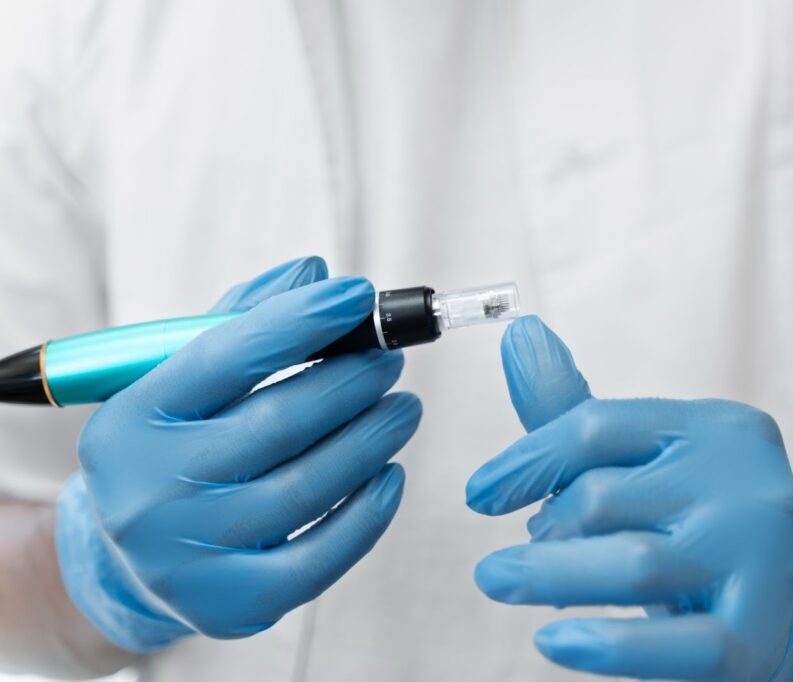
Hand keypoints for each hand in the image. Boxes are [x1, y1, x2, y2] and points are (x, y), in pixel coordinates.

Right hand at [55, 257, 420, 650]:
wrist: (130, 558)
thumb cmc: (174, 448)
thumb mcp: (184, 381)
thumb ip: (245, 320)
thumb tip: (314, 273)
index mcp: (131, 419)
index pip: (225, 355)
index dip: (300, 319)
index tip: (359, 294)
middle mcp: (147, 490)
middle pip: (277, 422)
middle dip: (352, 382)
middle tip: (393, 361)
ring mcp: (186, 555)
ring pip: (308, 486)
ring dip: (372, 439)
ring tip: (404, 409)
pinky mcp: (230, 604)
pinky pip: (321, 556)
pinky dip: (368, 512)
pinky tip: (390, 474)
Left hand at [467, 316, 792, 680]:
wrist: (789, 605)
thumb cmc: (697, 522)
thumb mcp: (646, 461)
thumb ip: (576, 409)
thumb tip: (518, 335)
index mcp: (720, 428)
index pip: (598, 428)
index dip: (526, 460)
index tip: (481, 493)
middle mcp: (748, 483)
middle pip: (605, 496)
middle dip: (546, 527)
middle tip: (514, 557)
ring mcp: (760, 559)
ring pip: (633, 563)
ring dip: (548, 575)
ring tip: (501, 581)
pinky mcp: (756, 635)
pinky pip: (673, 645)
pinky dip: (606, 646)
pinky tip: (554, 642)